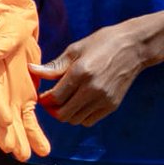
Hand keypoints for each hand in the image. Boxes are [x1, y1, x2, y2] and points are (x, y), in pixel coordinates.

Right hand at [0, 0, 49, 161]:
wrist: (15, 25)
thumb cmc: (8, 27)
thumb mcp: (5, 33)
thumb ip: (0, 45)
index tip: (7, 124)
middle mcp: (0, 87)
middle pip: (3, 114)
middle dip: (9, 134)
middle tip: (17, 152)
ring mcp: (11, 93)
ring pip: (15, 120)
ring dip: (22, 137)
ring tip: (27, 156)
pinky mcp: (24, 95)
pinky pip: (29, 117)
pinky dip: (34, 131)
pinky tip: (42, 148)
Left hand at [31, 22, 145, 126]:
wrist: (132, 47)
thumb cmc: (100, 43)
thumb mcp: (75, 50)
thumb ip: (54, 66)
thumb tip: (32, 70)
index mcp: (80, 72)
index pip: (56, 97)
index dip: (45, 99)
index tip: (42, 96)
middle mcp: (92, 89)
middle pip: (64, 113)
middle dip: (52, 109)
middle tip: (49, 101)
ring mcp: (103, 99)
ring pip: (76, 120)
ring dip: (66, 114)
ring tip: (63, 102)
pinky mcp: (112, 105)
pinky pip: (89, 120)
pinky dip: (80, 116)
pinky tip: (78, 104)